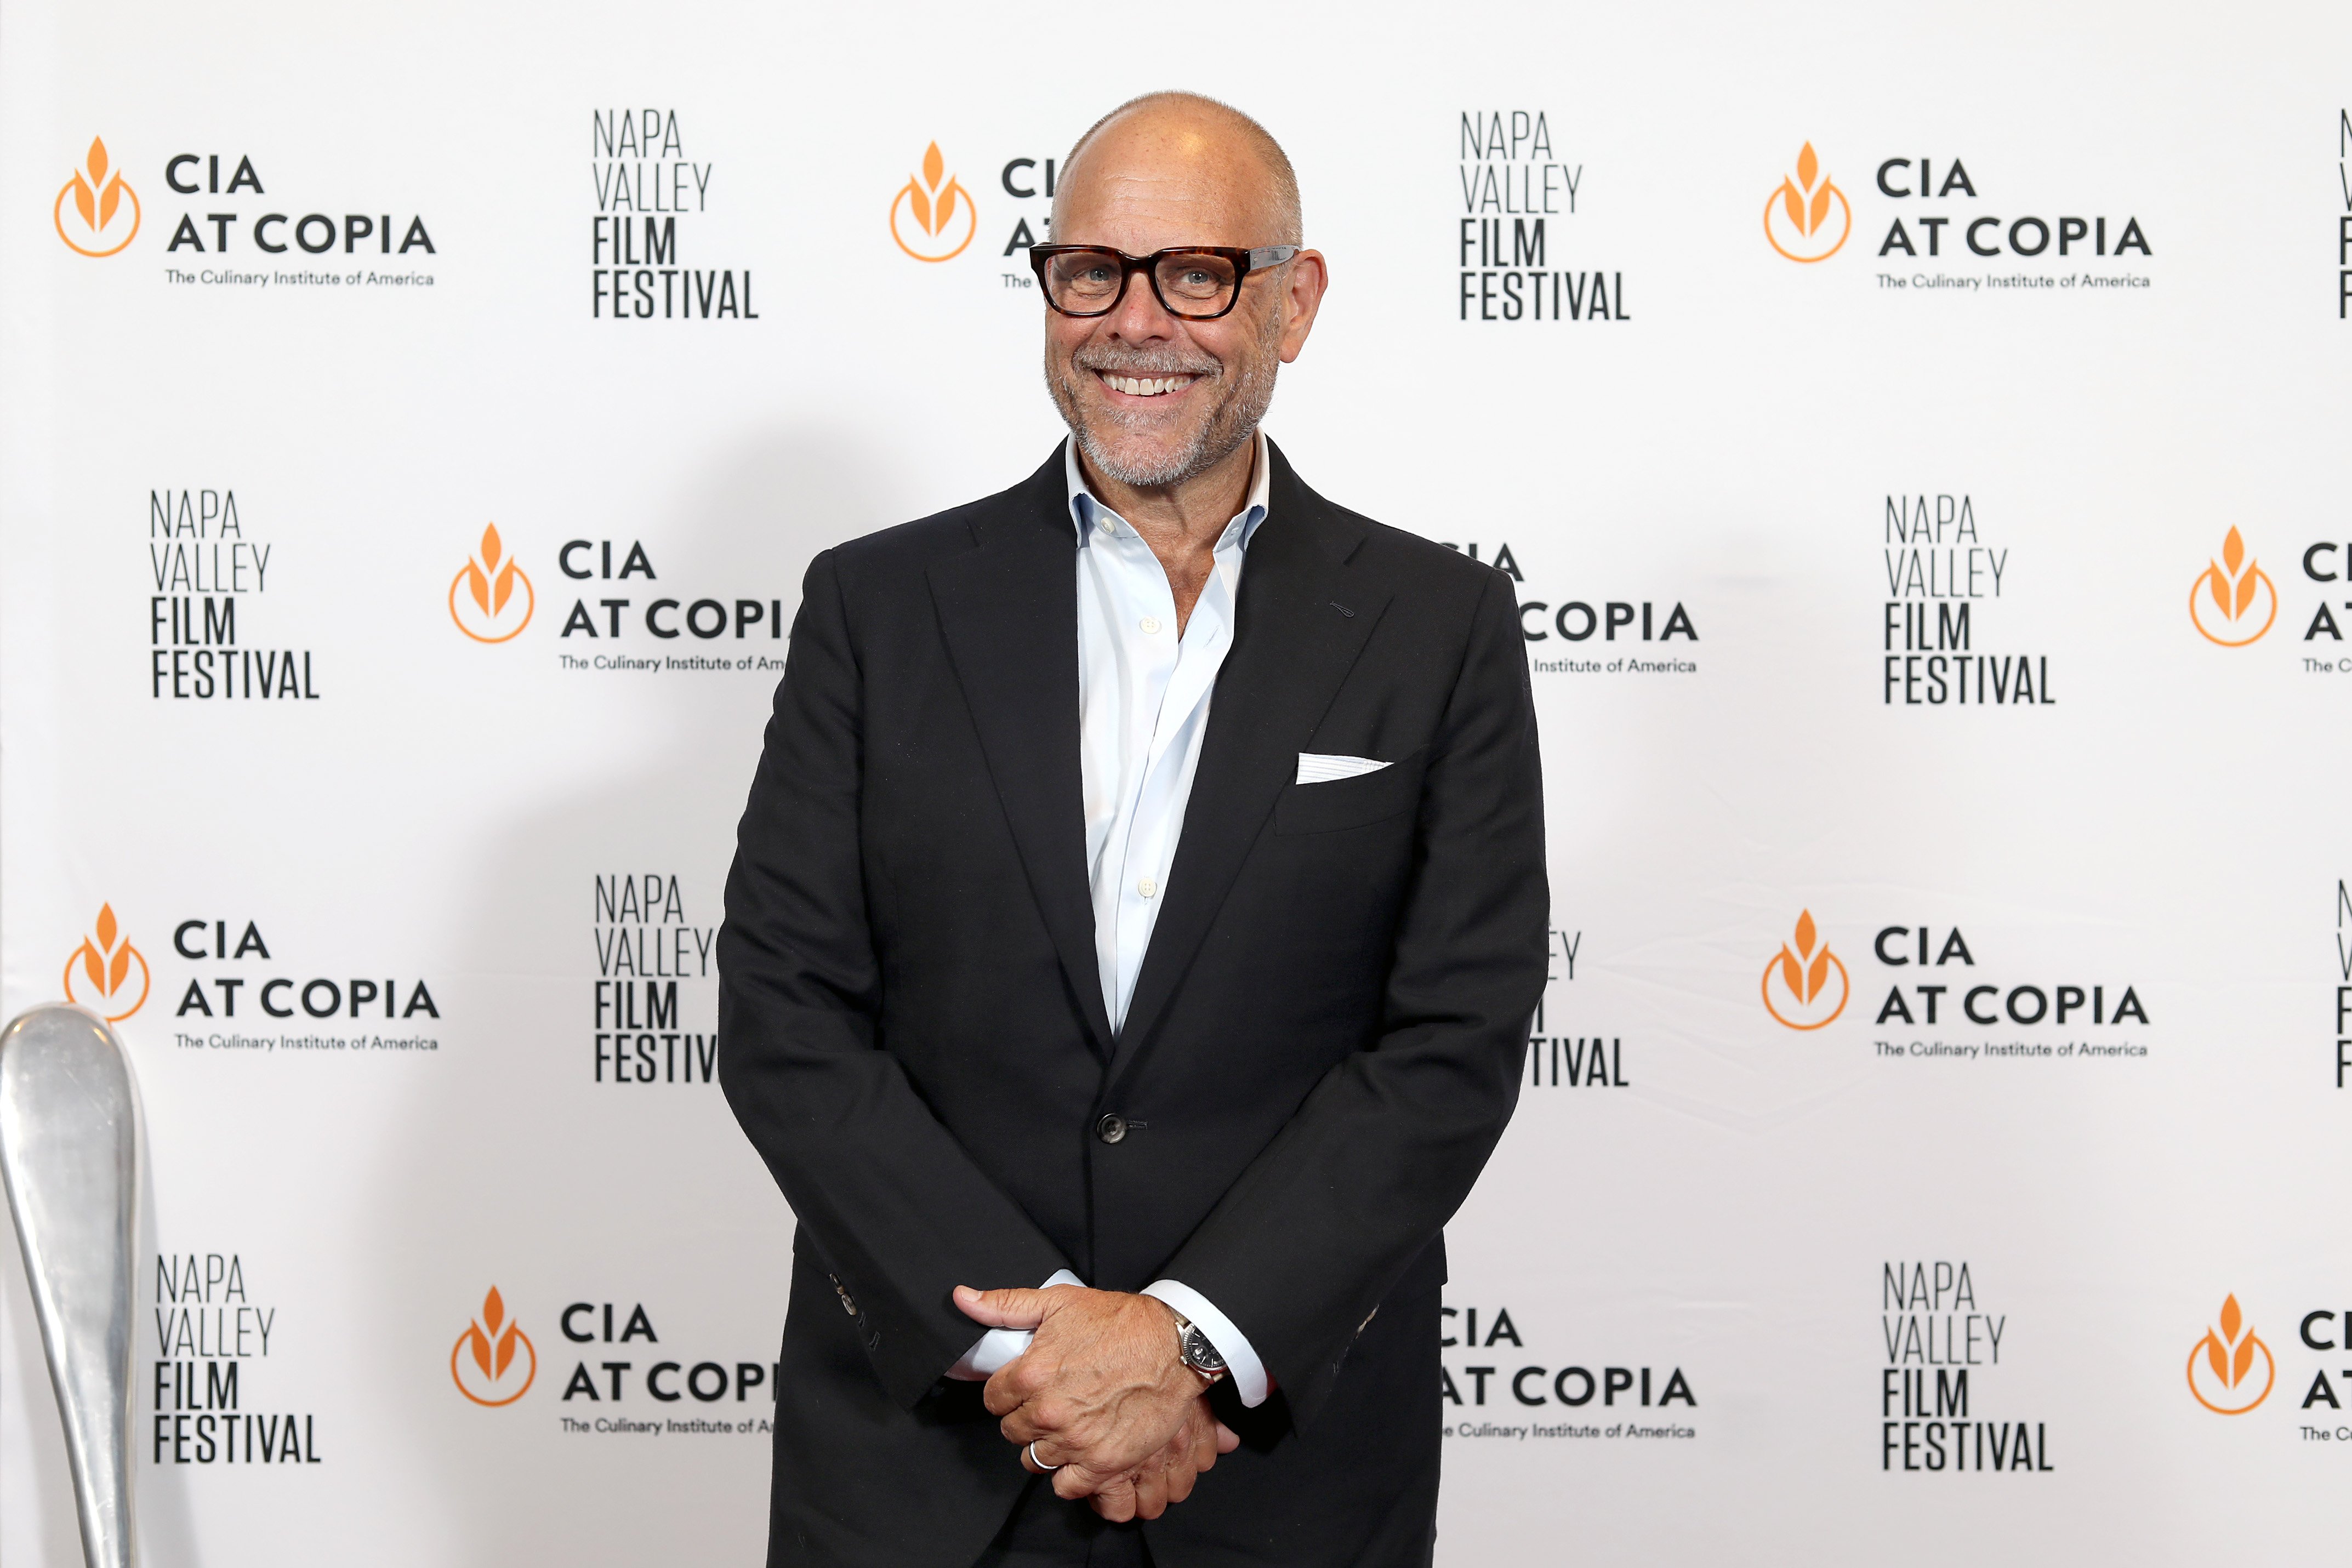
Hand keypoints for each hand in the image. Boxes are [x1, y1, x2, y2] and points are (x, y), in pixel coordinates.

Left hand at [953, 1284, 1237, 1516]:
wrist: (1174, 1346)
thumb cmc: (1119, 1322)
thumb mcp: (1059, 1302)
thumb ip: (1005, 1305)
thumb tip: (963, 1299)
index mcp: (1030, 1374)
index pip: (993, 1400)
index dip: (1009, 1393)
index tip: (1026, 1388)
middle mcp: (1047, 1412)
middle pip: (1013, 1432)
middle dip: (1028, 1418)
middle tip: (1052, 1404)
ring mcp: (1075, 1441)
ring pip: (1035, 1460)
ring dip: (1048, 1446)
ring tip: (1069, 1426)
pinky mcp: (1103, 1463)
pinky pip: (1066, 1486)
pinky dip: (1071, 1475)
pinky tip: (1080, 1454)